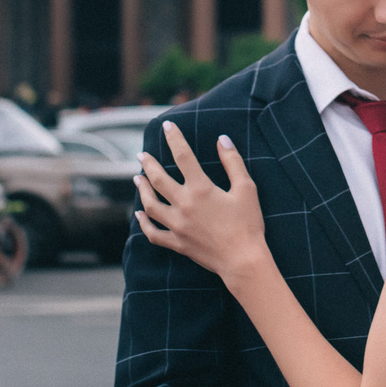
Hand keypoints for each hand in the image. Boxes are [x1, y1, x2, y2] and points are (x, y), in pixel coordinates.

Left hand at [134, 124, 271, 283]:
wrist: (243, 260)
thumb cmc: (248, 223)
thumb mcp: (246, 188)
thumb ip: (232, 162)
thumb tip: (222, 139)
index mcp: (201, 189)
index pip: (183, 156)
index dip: (174, 138)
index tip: (167, 126)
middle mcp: (184, 205)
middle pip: (158, 179)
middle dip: (148, 164)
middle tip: (141, 155)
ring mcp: (177, 225)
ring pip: (150, 205)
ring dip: (142, 190)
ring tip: (138, 179)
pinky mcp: (177, 243)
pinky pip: (153, 233)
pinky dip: (144, 223)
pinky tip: (139, 214)